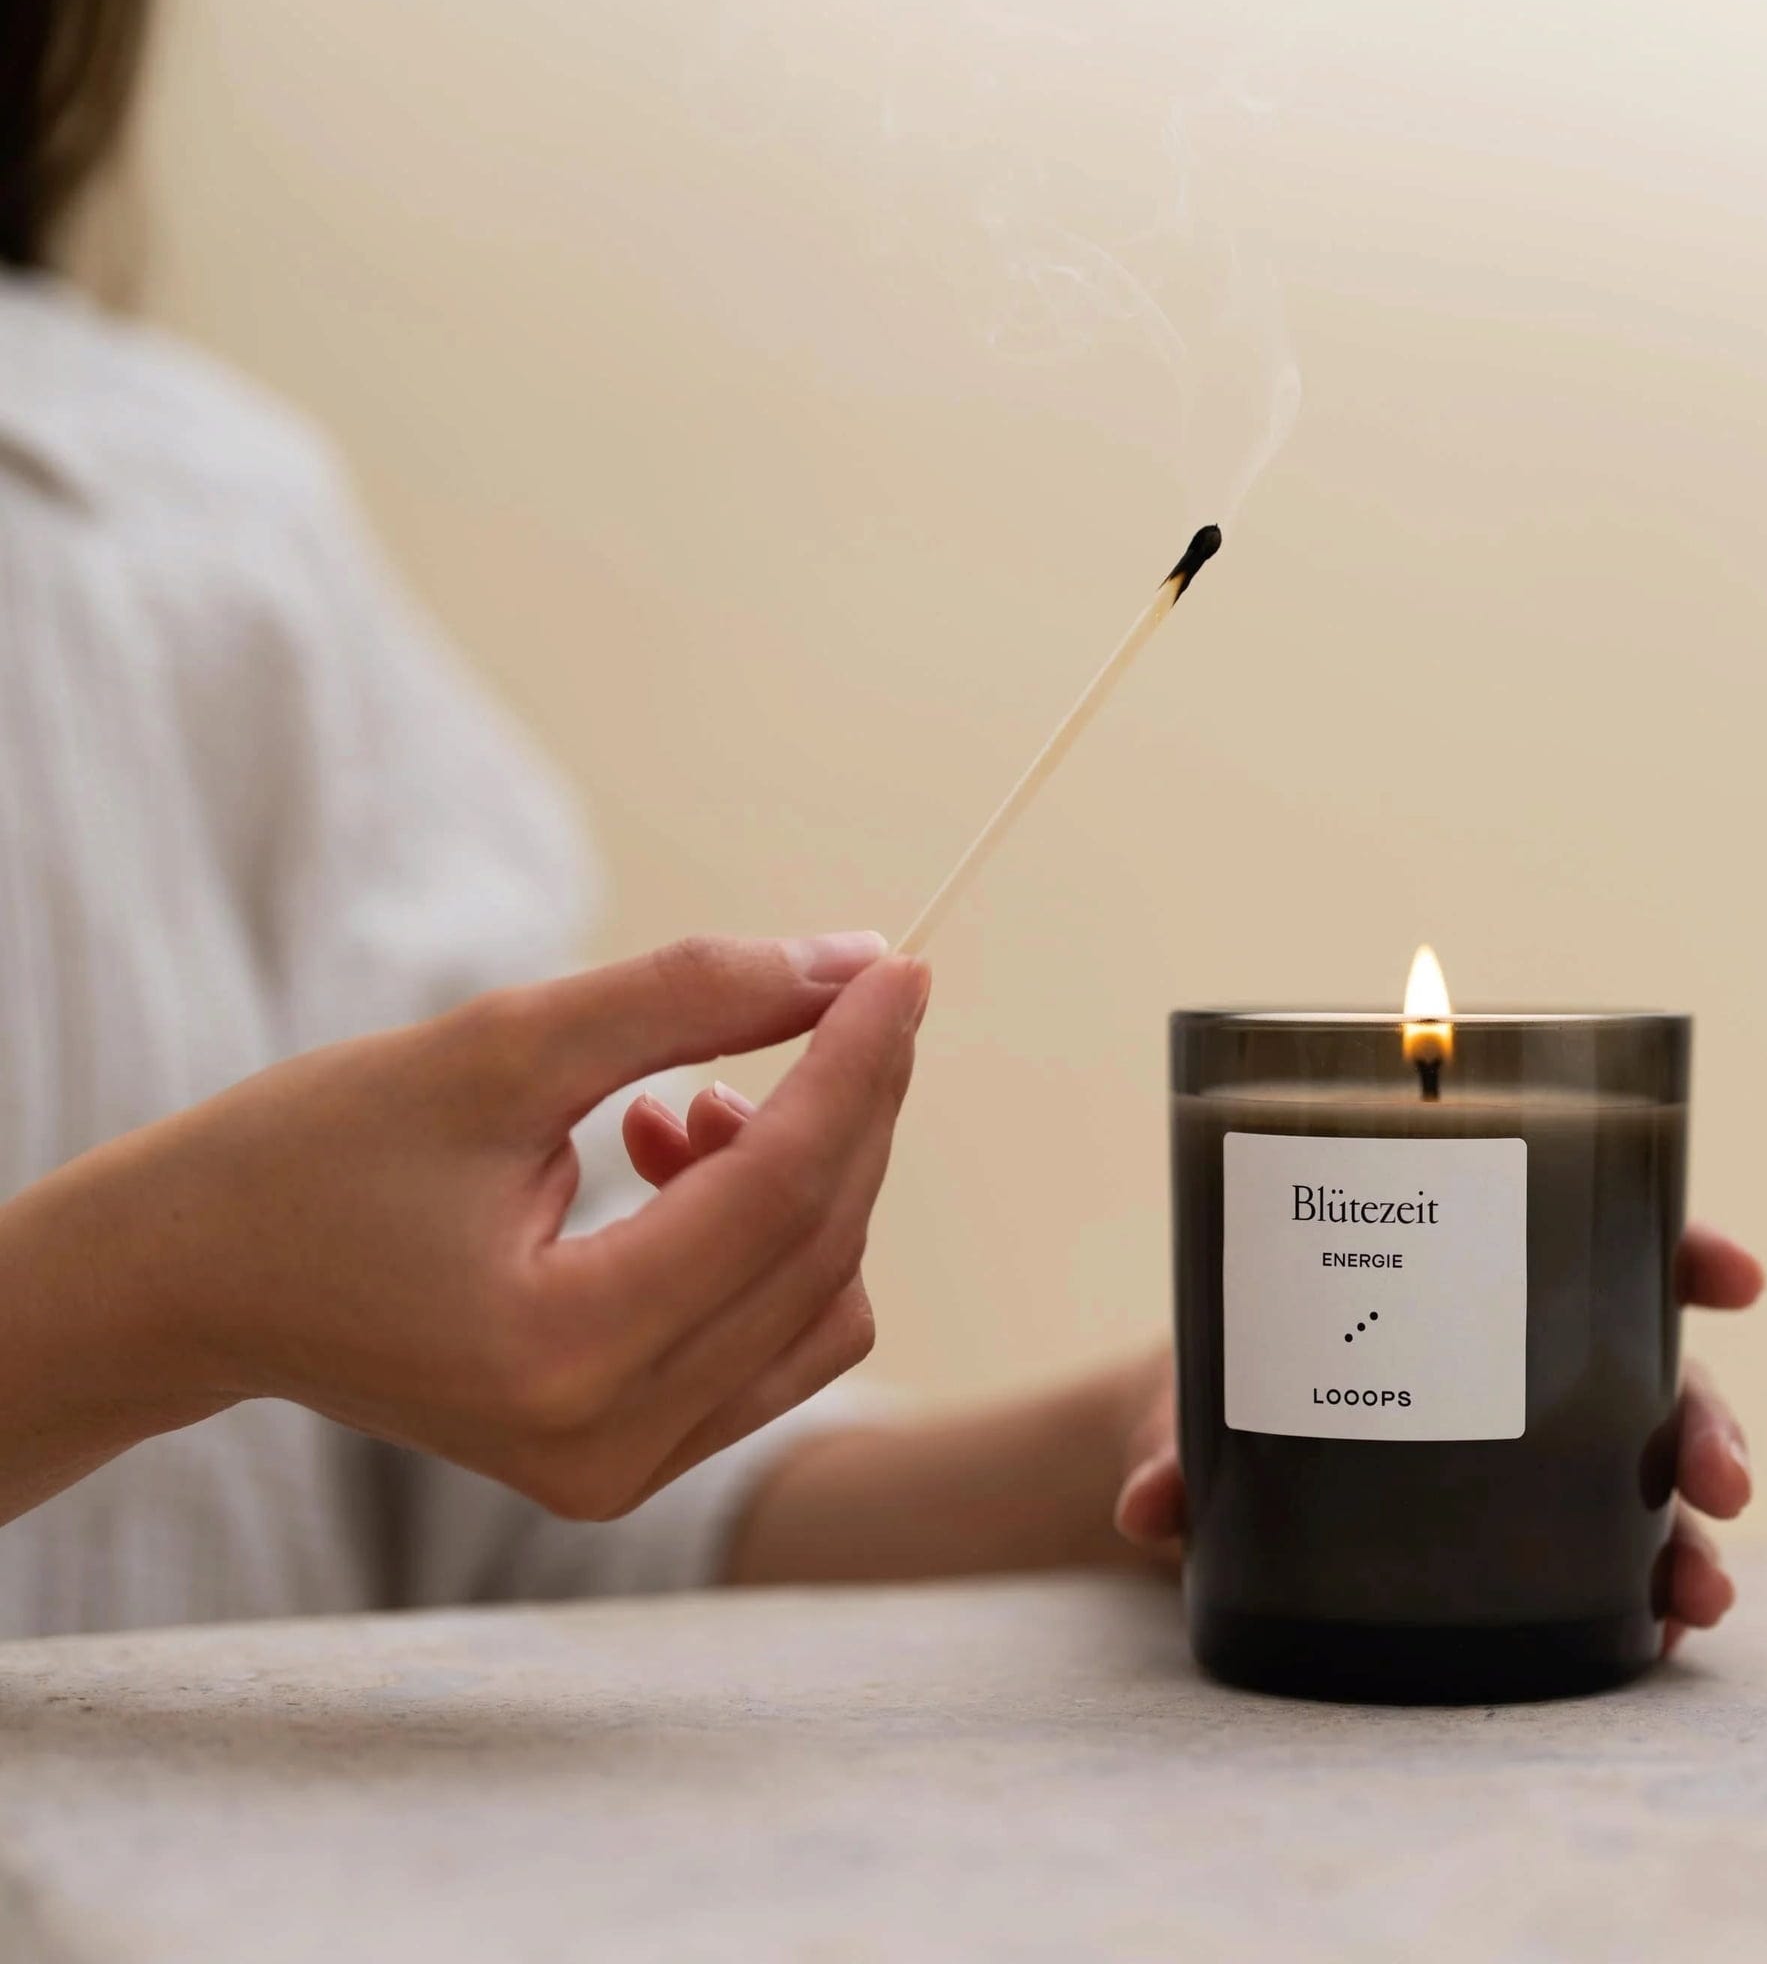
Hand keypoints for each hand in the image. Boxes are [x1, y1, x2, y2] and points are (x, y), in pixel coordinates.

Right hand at [0, 933, 926, 1526]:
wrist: (196, 1282)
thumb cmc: (312, 1155)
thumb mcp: (500, 1049)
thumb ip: (690, 999)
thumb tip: (856, 962)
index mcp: (561, 1355)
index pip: (781, 1192)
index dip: (857, 1065)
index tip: (902, 966)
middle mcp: (607, 1447)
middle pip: (818, 1248)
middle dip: (852, 1107)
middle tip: (835, 992)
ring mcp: (620, 1471)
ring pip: (817, 1300)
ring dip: (802, 1176)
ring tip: (686, 1101)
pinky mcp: (624, 1461)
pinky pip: (775, 1343)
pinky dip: (764, 1240)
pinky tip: (677, 1160)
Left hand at [1111, 1224, 1764, 1648]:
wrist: (1197, 1466)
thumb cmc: (1216, 1392)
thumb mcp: (1193, 1407)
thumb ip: (1173, 1451)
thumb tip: (1150, 1504)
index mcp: (1458, 1289)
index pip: (1592, 1248)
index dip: (1678, 1252)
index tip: (1736, 1274)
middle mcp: (1514, 1366)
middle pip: (1648, 1373)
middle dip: (1705, 1421)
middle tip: (1723, 1480)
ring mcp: (1528, 1456)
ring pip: (1644, 1480)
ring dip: (1691, 1533)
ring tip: (1704, 1592)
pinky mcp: (1515, 1543)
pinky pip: (1602, 1567)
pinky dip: (1641, 1600)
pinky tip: (1658, 1637)